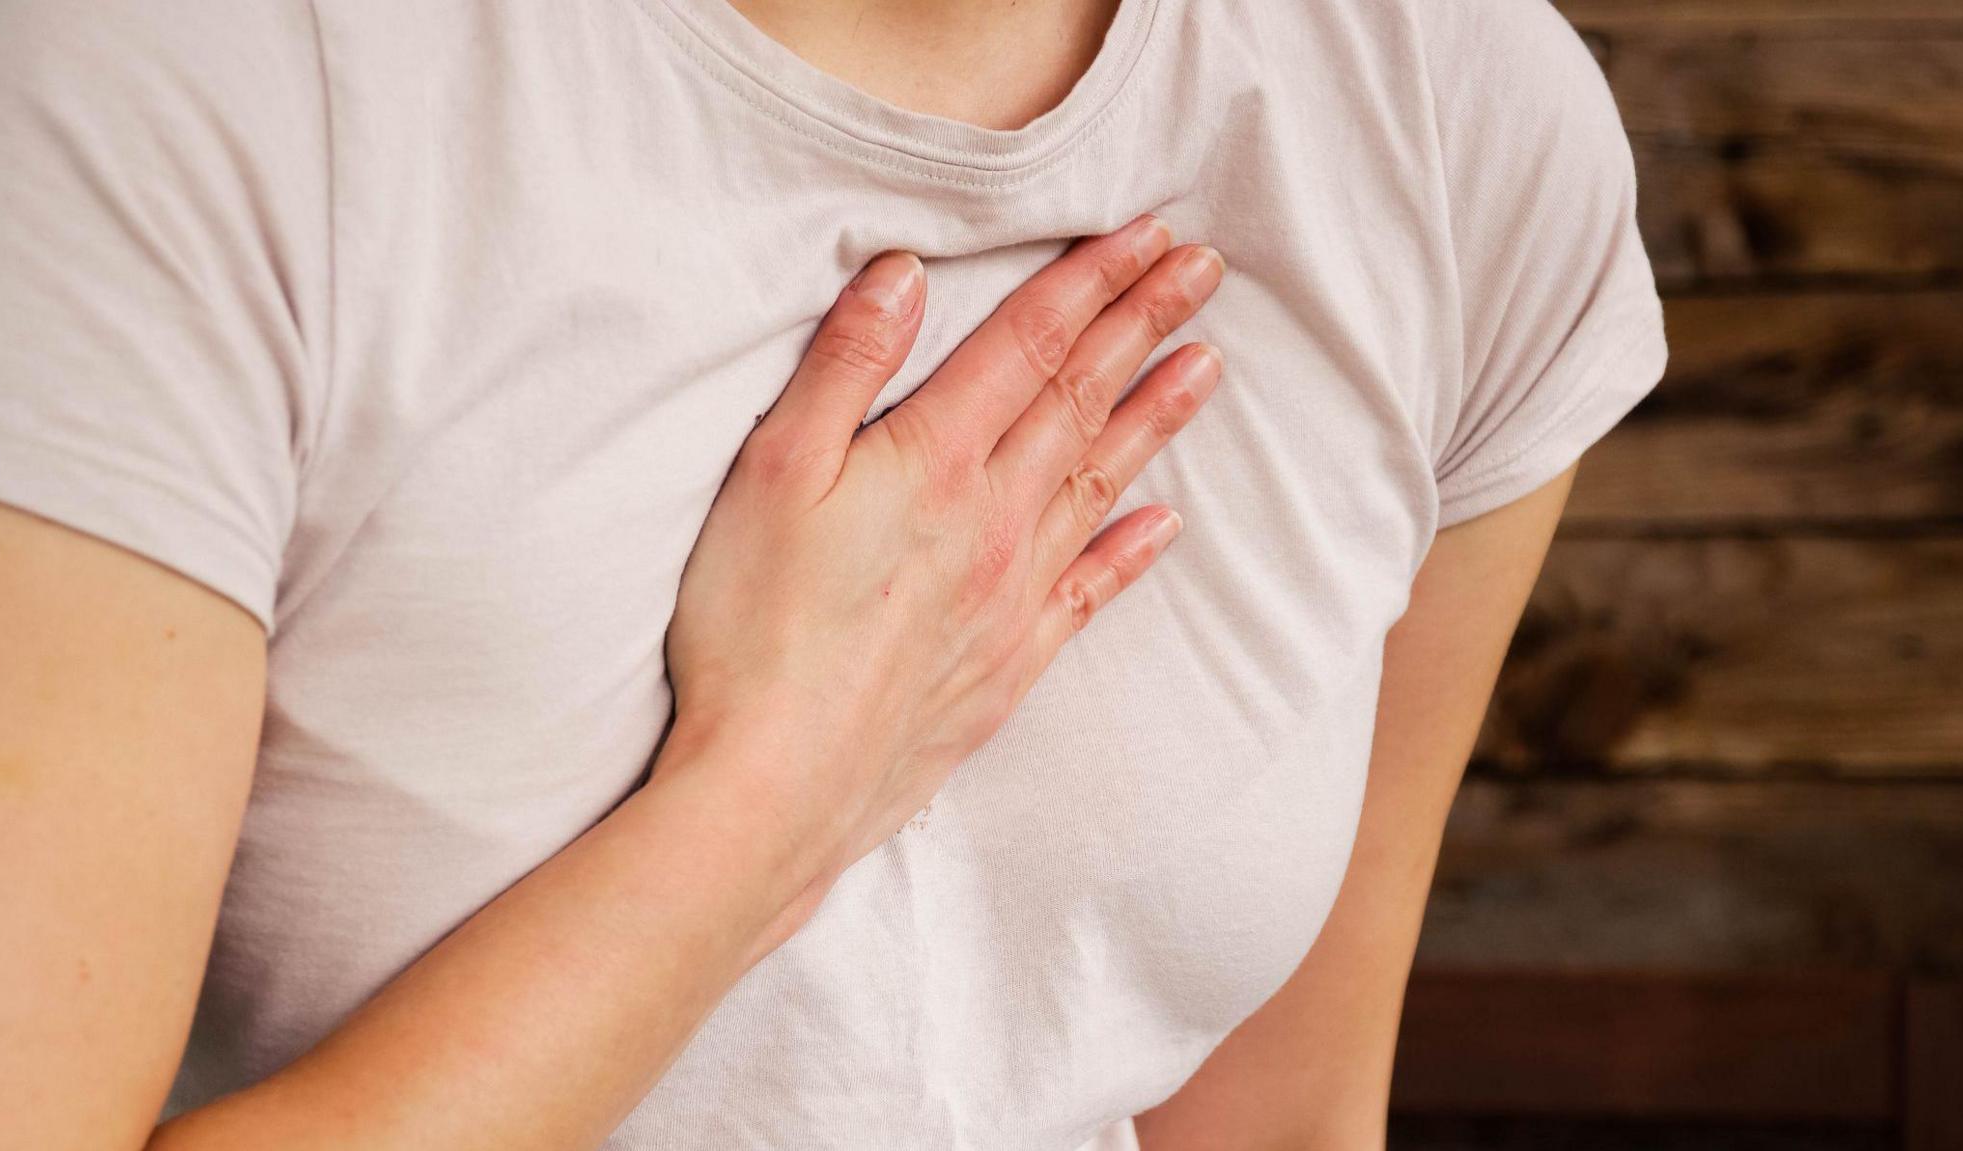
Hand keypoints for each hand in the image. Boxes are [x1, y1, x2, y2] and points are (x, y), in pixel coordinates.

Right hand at [659, 214, 1224, 934]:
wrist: (776, 786)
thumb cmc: (754, 627)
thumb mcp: (772, 475)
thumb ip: (843, 368)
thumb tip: (905, 276)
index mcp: (935, 462)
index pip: (1032, 346)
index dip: (1092, 282)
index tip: (1149, 234)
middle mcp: (995, 522)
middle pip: (1082, 401)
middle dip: (1143, 324)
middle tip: (1206, 269)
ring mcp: (1012, 597)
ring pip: (1100, 484)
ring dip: (1155, 418)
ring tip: (1208, 367)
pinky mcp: (1010, 664)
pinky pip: (1090, 591)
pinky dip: (1132, 550)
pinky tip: (1165, 524)